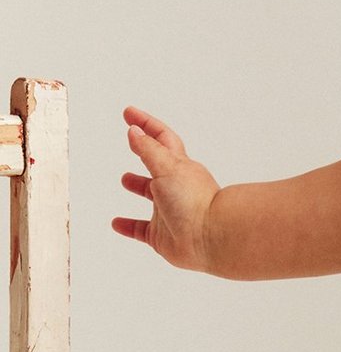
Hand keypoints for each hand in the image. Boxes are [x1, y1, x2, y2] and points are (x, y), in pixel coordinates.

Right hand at [113, 108, 221, 271]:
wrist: (211, 239)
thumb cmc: (195, 201)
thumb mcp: (167, 167)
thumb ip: (148, 149)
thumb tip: (135, 130)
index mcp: (179, 166)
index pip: (162, 138)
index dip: (146, 123)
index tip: (129, 113)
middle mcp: (176, 187)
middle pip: (158, 164)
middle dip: (144, 151)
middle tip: (131, 140)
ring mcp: (169, 211)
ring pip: (150, 195)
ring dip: (137, 186)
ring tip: (125, 179)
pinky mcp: (163, 235)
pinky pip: (141, 229)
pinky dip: (128, 226)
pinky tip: (117, 223)